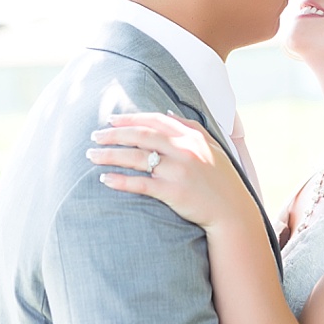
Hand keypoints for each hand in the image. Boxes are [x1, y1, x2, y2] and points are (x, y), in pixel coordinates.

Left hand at [88, 112, 256, 230]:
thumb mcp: (212, 147)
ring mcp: (179, 171)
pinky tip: (105, 179)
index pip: (156, 121)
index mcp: (193, 137)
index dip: (131, 118)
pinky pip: (141, 184)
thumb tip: (166, 113)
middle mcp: (185, 150)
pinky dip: (121, 180)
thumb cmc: (221, 179)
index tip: (111, 120)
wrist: (232, 210)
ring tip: (91, 155)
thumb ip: (191, 127)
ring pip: (137, 158)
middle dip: (114, 134)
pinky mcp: (173, 192)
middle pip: (141, 136)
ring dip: (110, 155)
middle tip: (95, 136)